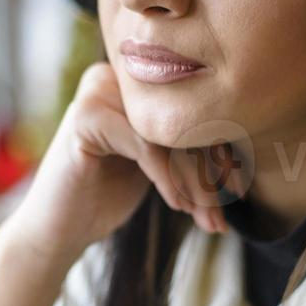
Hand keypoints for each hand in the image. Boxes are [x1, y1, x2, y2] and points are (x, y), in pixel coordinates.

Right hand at [1, 61, 235, 258]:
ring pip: (169, 134)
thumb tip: (246, 150)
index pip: (192, 110)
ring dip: (196, 183)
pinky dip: (168, 179)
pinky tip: (177, 205)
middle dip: (209, 174)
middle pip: (183, 120)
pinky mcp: (86, 117)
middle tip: (222, 217)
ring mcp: (98, 91)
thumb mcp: (158, 165)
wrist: (60, 228)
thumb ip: (187, 144)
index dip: (220, 152)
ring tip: (208, 219)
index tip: (239, 192)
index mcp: (135, 80)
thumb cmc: (109, 196)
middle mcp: (117, 76)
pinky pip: (146, 146)